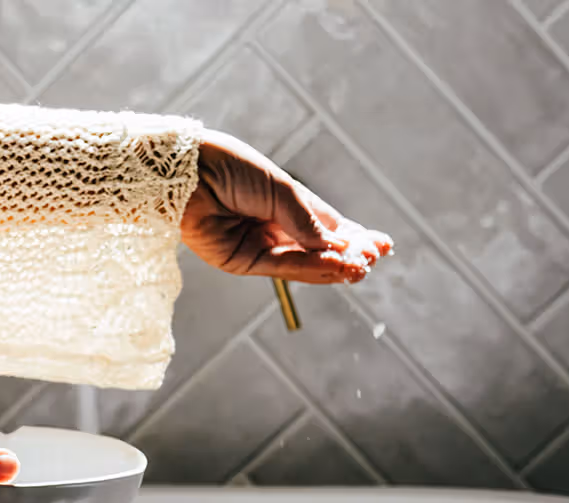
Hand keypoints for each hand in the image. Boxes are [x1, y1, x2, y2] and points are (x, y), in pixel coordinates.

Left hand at [181, 129, 392, 283]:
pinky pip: (281, 267)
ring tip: (360, 267)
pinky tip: (334, 265)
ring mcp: (258, 246)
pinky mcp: (241, 261)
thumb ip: (306, 221)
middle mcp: (274, 226)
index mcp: (285, 203)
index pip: (327, 226)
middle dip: (347, 254)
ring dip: (333, 265)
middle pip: (318, 248)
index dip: (354, 237)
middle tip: (373, 260)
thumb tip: (336, 248)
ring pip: (303, 262)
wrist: (187, 172)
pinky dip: (309, 268)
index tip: (382, 246)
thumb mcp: (280, 190)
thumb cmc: (232, 168)